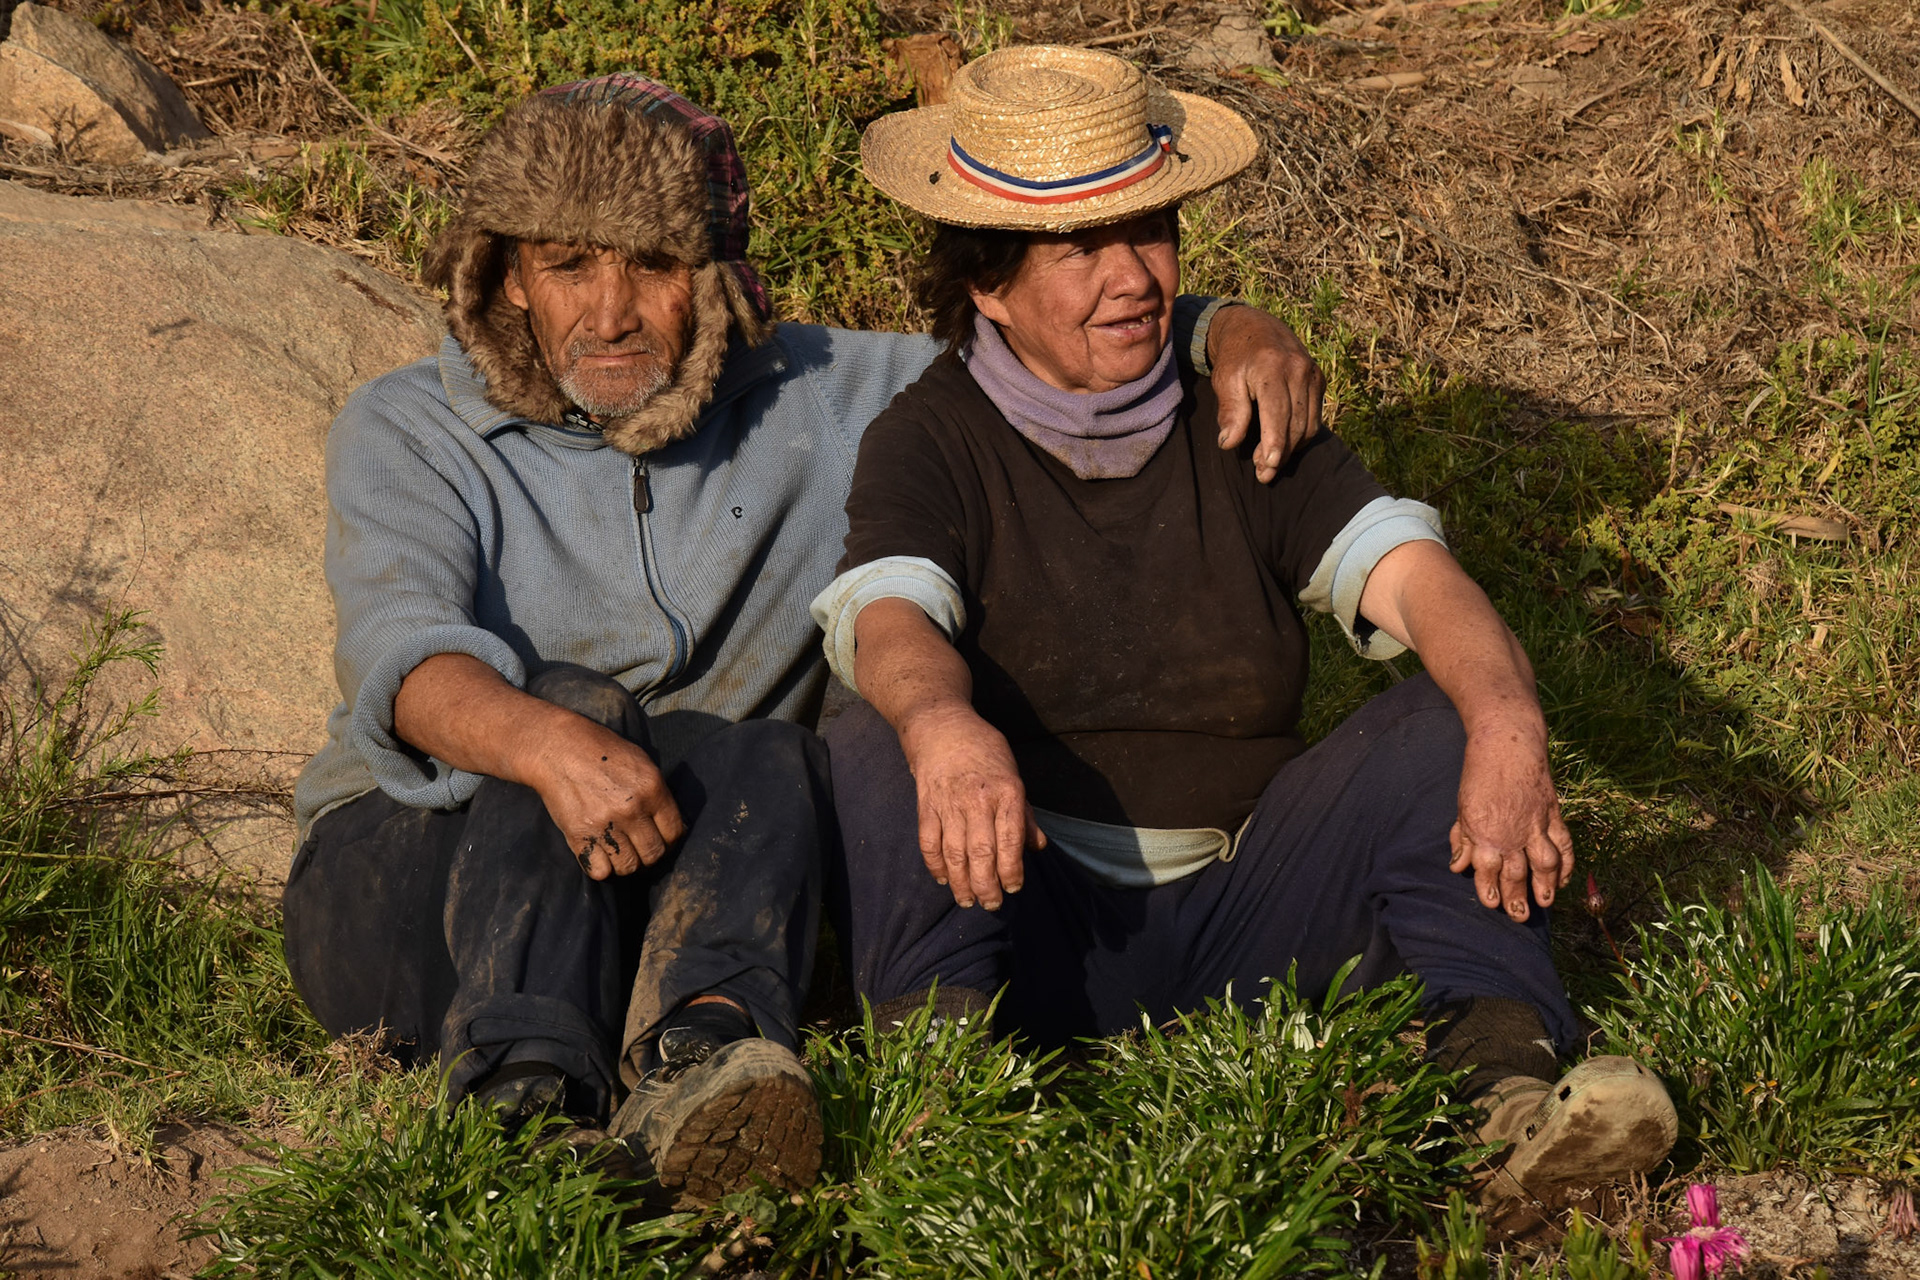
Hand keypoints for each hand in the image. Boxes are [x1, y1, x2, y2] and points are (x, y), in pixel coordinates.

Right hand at [526, 711, 685, 879]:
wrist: (558, 748)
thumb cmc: (601, 751)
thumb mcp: (640, 762)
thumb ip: (658, 793)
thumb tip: (675, 824)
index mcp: (651, 789)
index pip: (674, 832)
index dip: (670, 840)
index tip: (661, 840)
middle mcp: (631, 810)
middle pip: (654, 854)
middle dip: (650, 855)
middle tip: (640, 848)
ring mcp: (605, 825)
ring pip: (629, 866)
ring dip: (626, 864)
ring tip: (620, 853)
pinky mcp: (580, 836)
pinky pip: (600, 871)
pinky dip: (601, 868)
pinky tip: (600, 855)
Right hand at [898, 702, 1044, 910]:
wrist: (942, 727)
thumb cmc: (984, 751)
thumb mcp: (1013, 775)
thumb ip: (1024, 814)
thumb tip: (1037, 847)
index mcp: (1006, 792)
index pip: (1010, 841)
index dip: (1012, 870)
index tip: (1014, 888)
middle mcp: (978, 800)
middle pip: (981, 854)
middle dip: (986, 885)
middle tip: (991, 904)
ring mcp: (949, 804)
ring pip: (954, 853)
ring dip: (960, 882)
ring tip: (967, 900)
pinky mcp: (926, 806)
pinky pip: (929, 842)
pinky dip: (935, 865)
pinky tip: (943, 879)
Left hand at [1207, 304, 1325, 482]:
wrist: (1254, 327)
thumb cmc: (1235, 357)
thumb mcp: (1224, 379)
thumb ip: (1230, 411)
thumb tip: (1229, 443)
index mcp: (1272, 366)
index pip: (1278, 412)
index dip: (1275, 442)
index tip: (1269, 466)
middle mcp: (1298, 368)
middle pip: (1296, 423)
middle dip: (1281, 453)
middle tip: (1263, 474)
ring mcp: (1313, 373)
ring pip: (1309, 424)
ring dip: (1292, 448)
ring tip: (1270, 463)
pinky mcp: (1319, 379)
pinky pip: (1315, 416)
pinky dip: (1301, 435)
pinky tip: (1284, 445)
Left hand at [1448, 716, 1573, 920]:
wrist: (1508, 743)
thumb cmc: (1479, 775)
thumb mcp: (1463, 807)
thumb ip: (1463, 839)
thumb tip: (1458, 867)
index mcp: (1484, 832)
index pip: (1487, 871)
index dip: (1489, 891)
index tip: (1493, 905)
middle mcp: (1512, 833)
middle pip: (1517, 874)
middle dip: (1517, 898)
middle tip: (1519, 916)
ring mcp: (1536, 824)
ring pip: (1545, 864)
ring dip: (1546, 886)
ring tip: (1545, 904)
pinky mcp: (1553, 814)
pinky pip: (1564, 845)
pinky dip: (1567, 864)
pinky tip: (1564, 879)